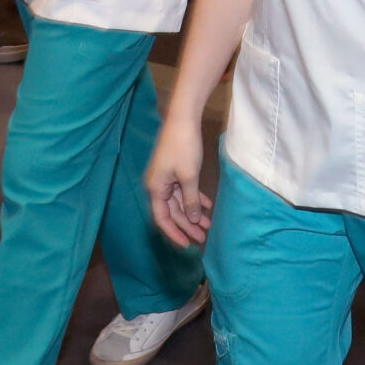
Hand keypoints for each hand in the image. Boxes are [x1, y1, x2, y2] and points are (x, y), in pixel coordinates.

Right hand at [145, 119, 210, 246]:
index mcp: (156, 188)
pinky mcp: (175, 170)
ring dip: (193, 213)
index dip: (174, 233)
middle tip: (203, 237)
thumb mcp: (189, 176)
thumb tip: (192, 219)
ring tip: (208, 225)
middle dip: (187, 225)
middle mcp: (158, 185)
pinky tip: (207, 205)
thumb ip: (190, 200)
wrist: (184, 119)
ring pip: (179, 202)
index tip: (187, 245)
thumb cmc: (184, 147)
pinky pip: (183, 190)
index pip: (162, 218)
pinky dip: (195, 198)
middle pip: (172, 212)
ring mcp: (166, 178)